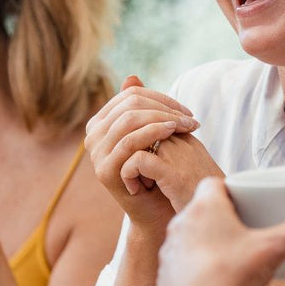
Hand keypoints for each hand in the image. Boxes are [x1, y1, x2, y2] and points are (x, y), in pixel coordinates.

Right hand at [84, 76, 199, 230]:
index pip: (131, 95)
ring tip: (186, 126)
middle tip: (191, 119)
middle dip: (165, 108)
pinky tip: (173, 133)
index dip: (161, 98)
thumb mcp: (152, 133)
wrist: (158, 209)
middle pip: (131, 104)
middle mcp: (93, 135)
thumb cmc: (158, 168)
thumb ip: (141, 106)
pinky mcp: (105, 170)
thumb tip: (132, 76)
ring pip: (130, 120)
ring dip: (163, 119)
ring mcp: (96, 153)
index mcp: (101, 122)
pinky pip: (130, 142)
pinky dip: (154, 133)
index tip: (186, 111)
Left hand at [127, 127, 225, 210]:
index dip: (136, 141)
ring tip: (130, 181)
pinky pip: (137, 160)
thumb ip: (173, 159)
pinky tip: (133, 190)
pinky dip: (128, 174)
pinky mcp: (172, 173)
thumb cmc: (200, 201)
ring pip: (135, 139)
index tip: (134, 164)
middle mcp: (183, 142)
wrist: (218, 220)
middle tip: (128, 172)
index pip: (152, 122)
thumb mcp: (189, 173)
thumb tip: (147, 157)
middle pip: (141, 127)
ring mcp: (178, 156)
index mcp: (188, 139)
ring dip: (126, 160)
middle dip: (127, 149)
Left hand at [158, 177, 284, 285]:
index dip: (231, 190)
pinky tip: (214, 281)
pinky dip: (196, 270)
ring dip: (207, 243)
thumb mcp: (275, 248)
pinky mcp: (165, 278)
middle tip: (247, 230)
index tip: (248, 200)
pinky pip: (181, 266)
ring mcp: (170, 252)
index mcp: (205, 208)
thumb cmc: (232, 278)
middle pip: (204, 211)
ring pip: (191, 238)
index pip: (214, 184)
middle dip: (223, 218)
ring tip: (232, 257)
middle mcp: (182, 225)